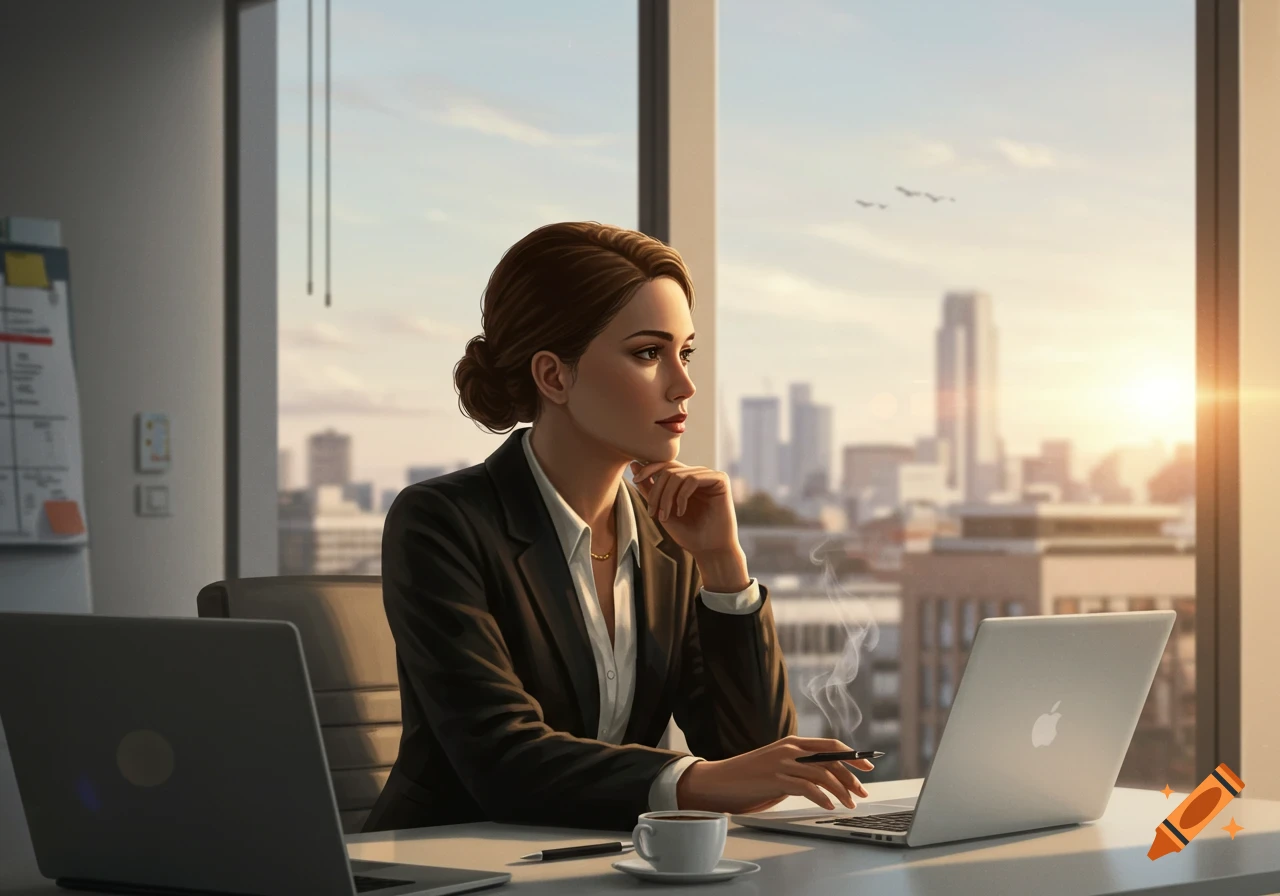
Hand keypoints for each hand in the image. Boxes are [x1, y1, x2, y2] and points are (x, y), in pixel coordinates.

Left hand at [629, 460, 738, 556]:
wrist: (708, 550)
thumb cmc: (687, 533)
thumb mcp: (661, 510)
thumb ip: (649, 489)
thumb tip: (634, 465)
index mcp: (685, 480)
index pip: (664, 465)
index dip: (648, 469)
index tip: (635, 480)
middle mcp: (697, 475)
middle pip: (668, 470)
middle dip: (656, 491)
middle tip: (653, 512)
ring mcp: (709, 476)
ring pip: (678, 475)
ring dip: (666, 496)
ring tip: (665, 516)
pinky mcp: (720, 480)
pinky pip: (693, 479)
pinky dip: (682, 496)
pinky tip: (681, 512)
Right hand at [674, 735, 873, 814]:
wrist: (721, 780)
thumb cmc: (751, 775)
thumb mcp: (779, 764)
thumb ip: (800, 765)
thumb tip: (827, 776)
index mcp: (793, 742)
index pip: (831, 745)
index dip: (852, 755)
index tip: (868, 766)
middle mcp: (791, 749)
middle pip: (831, 760)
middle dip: (851, 777)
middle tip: (862, 793)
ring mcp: (783, 763)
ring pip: (822, 775)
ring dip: (840, 792)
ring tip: (848, 804)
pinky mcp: (776, 778)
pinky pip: (807, 787)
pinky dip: (822, 797)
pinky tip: (829, 805)